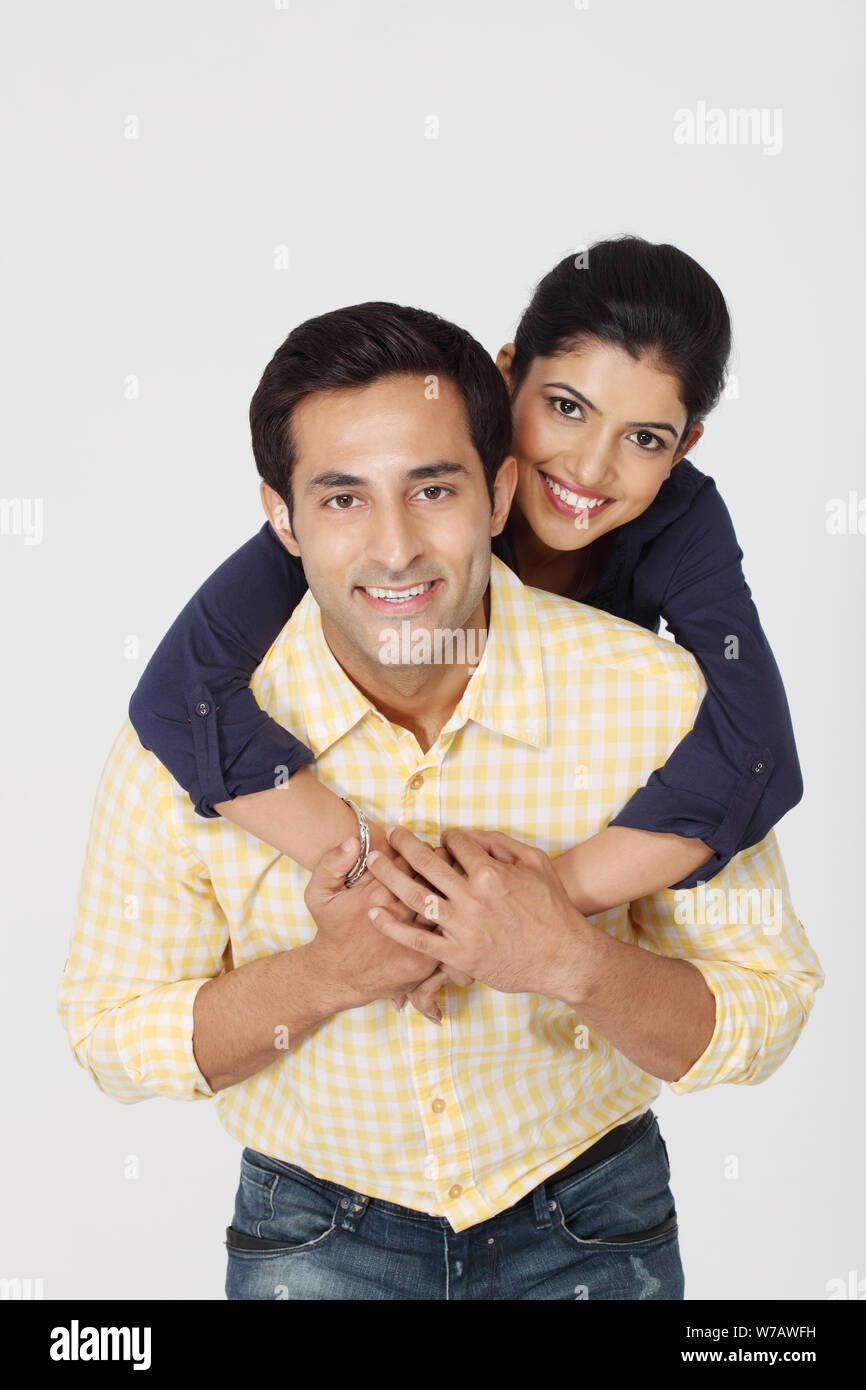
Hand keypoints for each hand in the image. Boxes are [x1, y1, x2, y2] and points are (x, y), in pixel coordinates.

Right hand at [303, 835, 440, 1010]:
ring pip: (446, 906)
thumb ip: (331, 863)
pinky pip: (448, 935)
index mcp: (378, 893)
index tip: (423, 849)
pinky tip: (455, 913)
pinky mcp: (425, 960)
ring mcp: (414, 939)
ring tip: (454, 883)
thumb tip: (353, 841)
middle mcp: (399, 914)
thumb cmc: (332, 931)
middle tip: (444, 862)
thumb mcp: (319, 894)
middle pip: (434, 879)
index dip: (421, 850)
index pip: (413, 859)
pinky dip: (455, 923)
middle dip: (443, 865)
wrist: (338, 977)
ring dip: (453, 891)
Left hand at [366, 825, 589, 997]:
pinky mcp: (458, 956)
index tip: (443, 838)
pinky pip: (418, 940)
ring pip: (415, 898)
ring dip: (389, 877)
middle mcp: (472, 898)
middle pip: (426, 864)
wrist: (564, 958)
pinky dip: (393, 926)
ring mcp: (463, 928)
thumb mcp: (537, 864)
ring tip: (372, 863)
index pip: (456, 844)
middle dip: (404, 845)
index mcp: (490, 873)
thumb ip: (502, 844)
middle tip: (389, 834)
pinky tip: (375, 913)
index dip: (448, 836)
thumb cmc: (554, 909)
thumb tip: (471, 834)